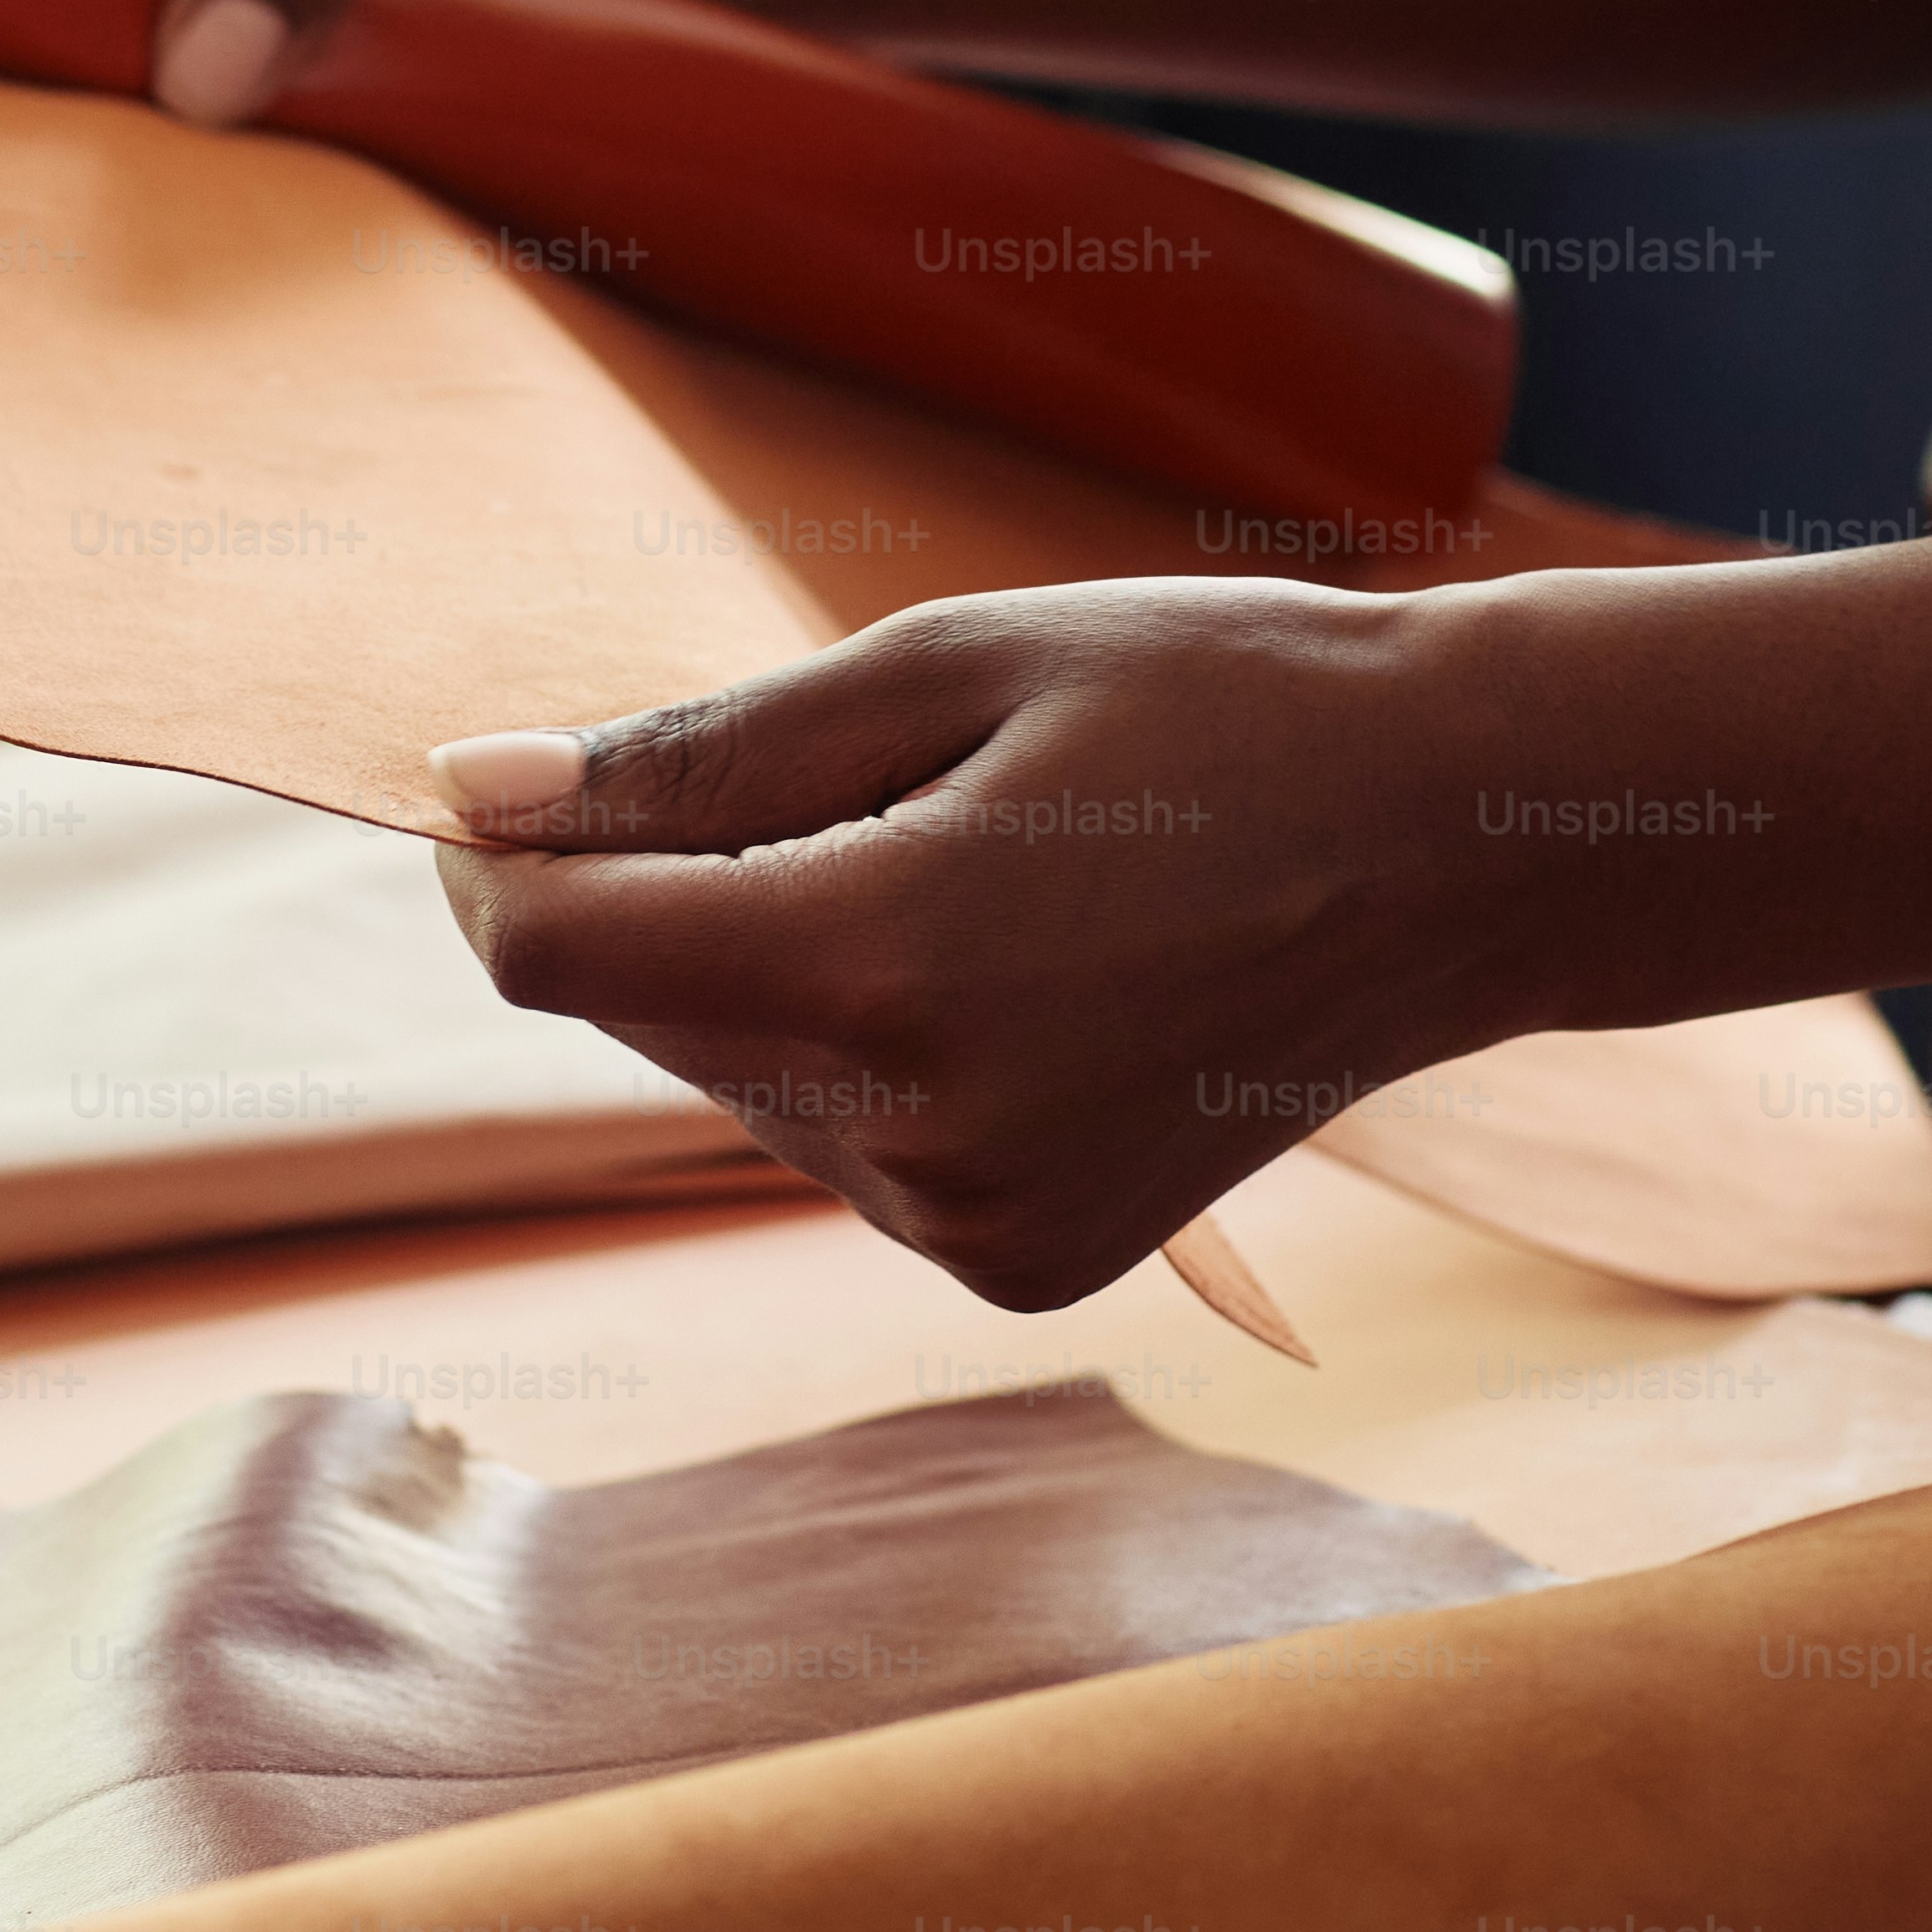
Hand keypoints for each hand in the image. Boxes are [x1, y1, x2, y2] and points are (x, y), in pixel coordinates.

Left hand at [427, 580, 1538, 1309]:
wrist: (1464, 846)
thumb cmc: (1211, 707)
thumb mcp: (942, 668)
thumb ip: (690, 753)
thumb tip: (466, 794)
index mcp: (882, 966)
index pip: (549, 952)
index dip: (498, 857)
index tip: (524, 777)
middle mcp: (915, 1136)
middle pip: (636, 1013)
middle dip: (661, 895)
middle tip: (839, 782)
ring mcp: (971, 1225)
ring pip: (733, 1079)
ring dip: (765, 970)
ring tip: (959, 865)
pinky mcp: (1018, 1263)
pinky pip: (840, 1141)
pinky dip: (859, 1049)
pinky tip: (1002, 966)